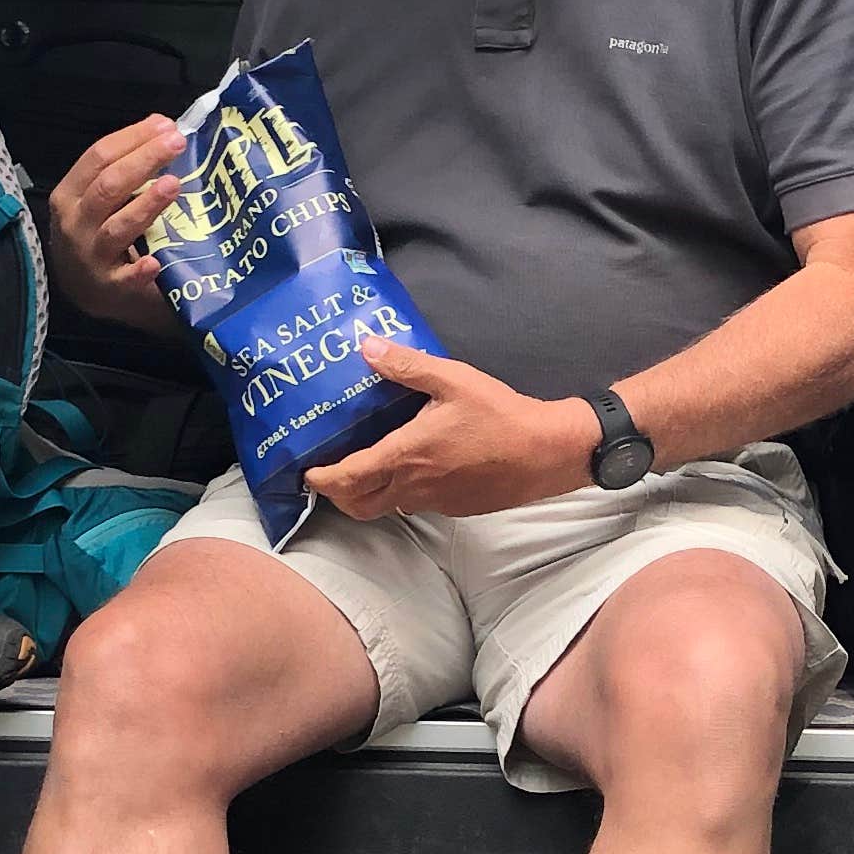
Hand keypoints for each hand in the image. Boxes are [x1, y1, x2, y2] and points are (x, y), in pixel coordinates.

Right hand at [46, 116, 185, 331]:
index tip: (166, 125)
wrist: (87, 290)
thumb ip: (122, 166)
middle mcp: (75, 223)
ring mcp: (90, 257)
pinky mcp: (109, 289)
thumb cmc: (97, 234)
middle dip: (144, 160)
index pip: (99, 157)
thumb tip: (162, 128)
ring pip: (117, 227)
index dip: (133, 138)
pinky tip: (155, 263)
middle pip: (109, 186)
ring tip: (173, 185)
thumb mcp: (97, 198)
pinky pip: (125, 279)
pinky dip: (139, 271)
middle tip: (177, 143)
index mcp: (70, 194)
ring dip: (146, 205)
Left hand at [305, 344, 594, 520]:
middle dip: (337, 495)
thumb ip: (407, 365)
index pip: (349, 478)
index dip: (322, 479)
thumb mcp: (453, 380)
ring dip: (367, 495)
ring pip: (387, 507)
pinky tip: (408, 469)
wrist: (546, 453)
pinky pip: (415, 504)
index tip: (307, 471)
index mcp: (407, 455)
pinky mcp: (455, 506)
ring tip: (361, 471)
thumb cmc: (500, 416)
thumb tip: (366, 346)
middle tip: (327, 476)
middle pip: (359, 504)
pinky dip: (399, 493)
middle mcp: (414, 485)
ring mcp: (435, 501)